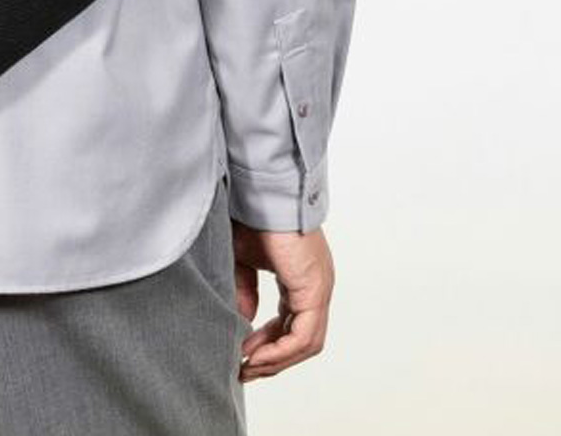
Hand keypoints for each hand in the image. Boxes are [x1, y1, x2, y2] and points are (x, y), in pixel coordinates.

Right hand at [231, 221, 334, 381]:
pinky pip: (304, 336)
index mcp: (301, 277)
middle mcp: (316, 286)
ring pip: (306, 343)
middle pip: (301, 339)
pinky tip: (256, 354)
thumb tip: (244, 319)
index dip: (268, 343)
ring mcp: (319, 289)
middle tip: (244, 369)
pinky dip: (281, 351)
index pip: (292, 323)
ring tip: (247, 366)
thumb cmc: (250, 213)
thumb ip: (244, 288)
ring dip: (276, 360)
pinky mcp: (315, 290)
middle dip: (272, 358)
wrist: (259, 190)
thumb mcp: (241, 258)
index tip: (243, 352)